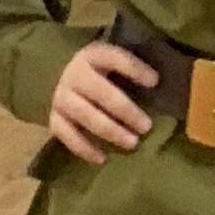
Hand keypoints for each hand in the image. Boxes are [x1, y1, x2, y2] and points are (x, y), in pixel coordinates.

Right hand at [45, 40, 159, 162]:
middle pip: (101, 93)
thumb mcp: (112, 60)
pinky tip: (102, 158)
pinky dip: (83, 148)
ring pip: (85, 115)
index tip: (155, 81)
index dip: (134, 69)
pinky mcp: (53, 117)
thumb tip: (162, 84)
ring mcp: (61, 97)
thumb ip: (132, 68)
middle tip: (147, 126)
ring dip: (110, 130)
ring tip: (132, 142)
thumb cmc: (99, 70)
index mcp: (93, 56)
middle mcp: (74, 75)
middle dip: (126, 111)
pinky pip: (66, 134)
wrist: (56, 74)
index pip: (114, 58)